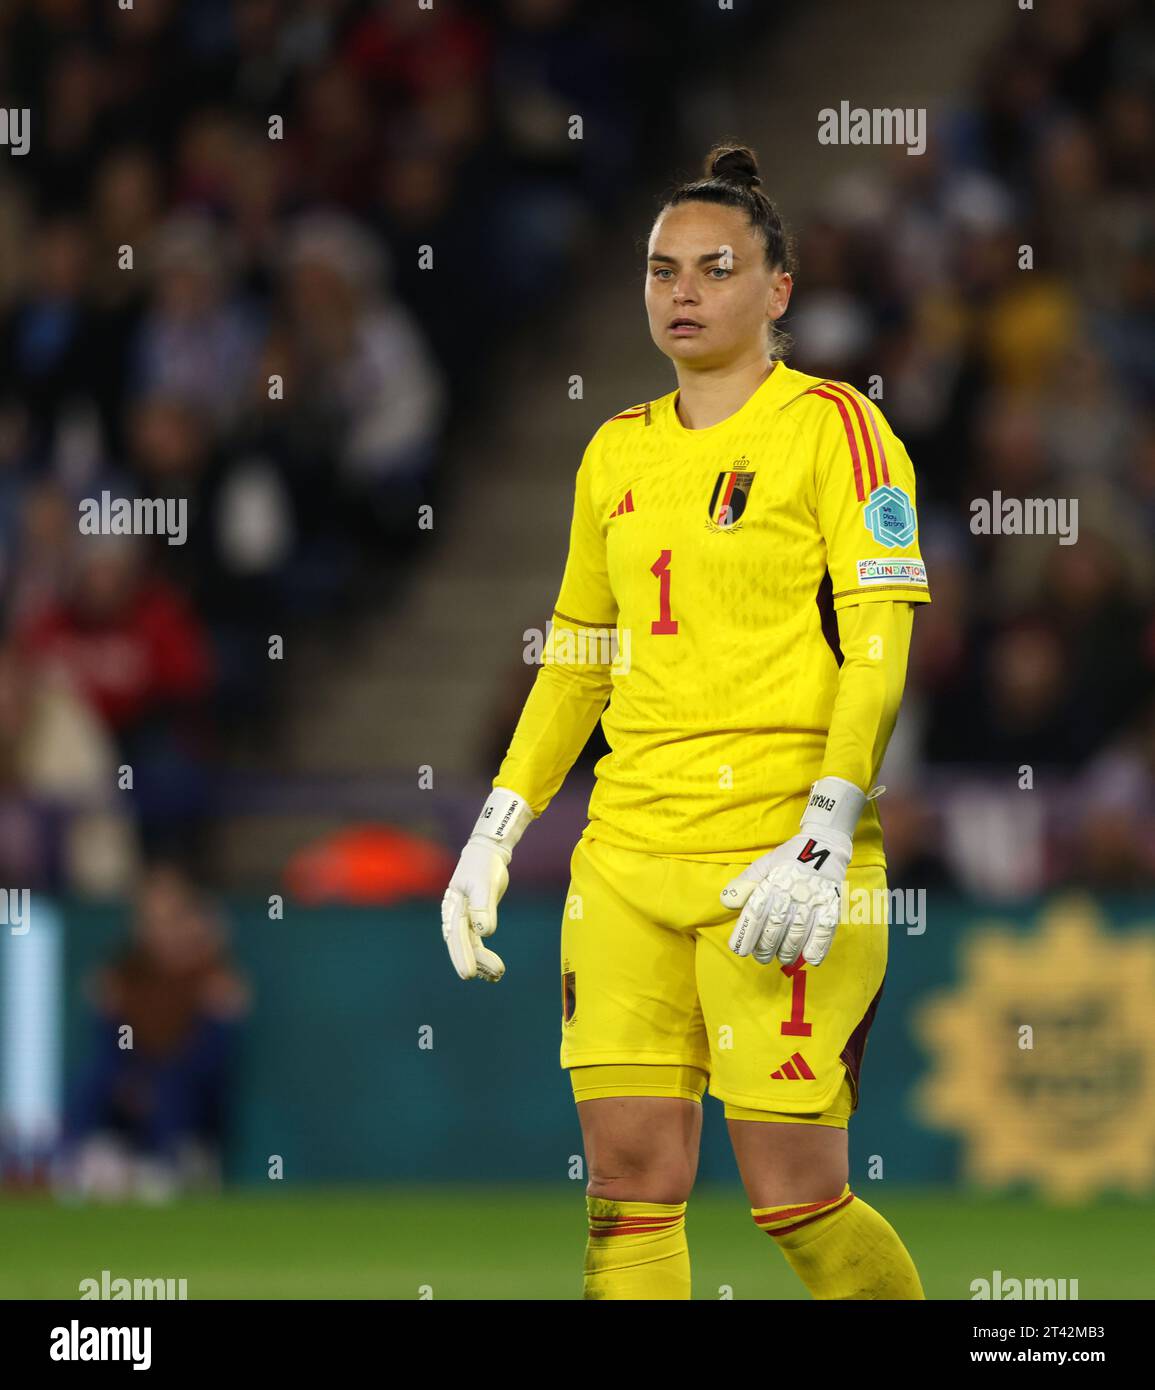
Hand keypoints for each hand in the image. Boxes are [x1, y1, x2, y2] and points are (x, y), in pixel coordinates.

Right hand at [441, 787, 533, 981]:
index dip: (463, 956)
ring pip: (469, 946)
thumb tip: (483, 933)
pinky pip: (475, 942)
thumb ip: (483, 908)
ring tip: (497, 976)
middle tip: (490, 978)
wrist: (486, 854)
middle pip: (461, 945)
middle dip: (473, 963)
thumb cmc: (484, 866)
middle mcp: (455, 916)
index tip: (469, 974)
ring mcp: (464, 919)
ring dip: (481, 962)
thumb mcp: (484, 884)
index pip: (457, 936)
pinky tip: (492, 969)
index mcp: (453, 906)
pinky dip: (483, 955)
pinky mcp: (474, 920)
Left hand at [720, 777, 865, 967]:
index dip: (746, 935)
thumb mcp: (764, 865)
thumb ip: (745, 884)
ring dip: (787, 951)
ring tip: (781, 958)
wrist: (824, 844)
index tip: (740, 950)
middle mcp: (791, 893)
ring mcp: (813, 900)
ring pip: (797, 934)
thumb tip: (726, 901)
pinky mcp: (832, 905)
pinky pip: (825, 931)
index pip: (755, 913)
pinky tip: (809, 958)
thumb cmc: (789, 858)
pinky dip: (817, 948)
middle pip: (774, 928)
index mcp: (772, 883)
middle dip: (765, 948)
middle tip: (762, 957)